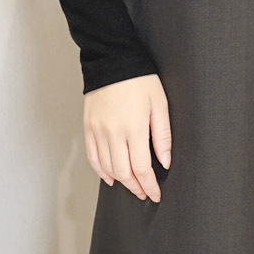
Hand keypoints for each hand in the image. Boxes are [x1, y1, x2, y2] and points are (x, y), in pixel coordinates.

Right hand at [83, 73, 171, 201]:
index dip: (149, 185)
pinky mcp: (88, 126)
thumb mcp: (159, 103)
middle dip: (136, 187)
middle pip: (123, 172)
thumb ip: (163, 135)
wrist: (112, 59)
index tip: (156, 194)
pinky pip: (92, 156)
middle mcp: (113, 133)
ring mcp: (97, 130)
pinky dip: (100, 171)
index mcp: (133, 127)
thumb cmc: (140, 79)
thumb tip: (165, 161)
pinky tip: (110, 177)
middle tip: (145, 192)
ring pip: (107, 168)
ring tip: (132, 185)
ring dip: (120, 181)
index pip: (142, 168)